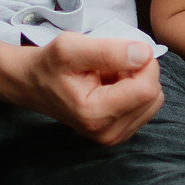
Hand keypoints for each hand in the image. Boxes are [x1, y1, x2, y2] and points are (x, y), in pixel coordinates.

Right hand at [14, 33, 164, 146]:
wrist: (31, 84)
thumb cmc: (49, 64)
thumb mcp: (71, 47)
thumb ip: (109, 50)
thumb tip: (146, 54)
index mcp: (95, 115)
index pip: (147, 88)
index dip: (142, 62)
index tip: (121, 51)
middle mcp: (107, 133)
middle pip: (153, 95)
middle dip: (138, 72)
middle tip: (108, 65)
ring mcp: (113, 137)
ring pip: (152, 100)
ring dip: (136, 81)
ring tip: (107, 76)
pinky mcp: (119, 134)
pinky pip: (145, 106)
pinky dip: (133, 91)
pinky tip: (110, 86)